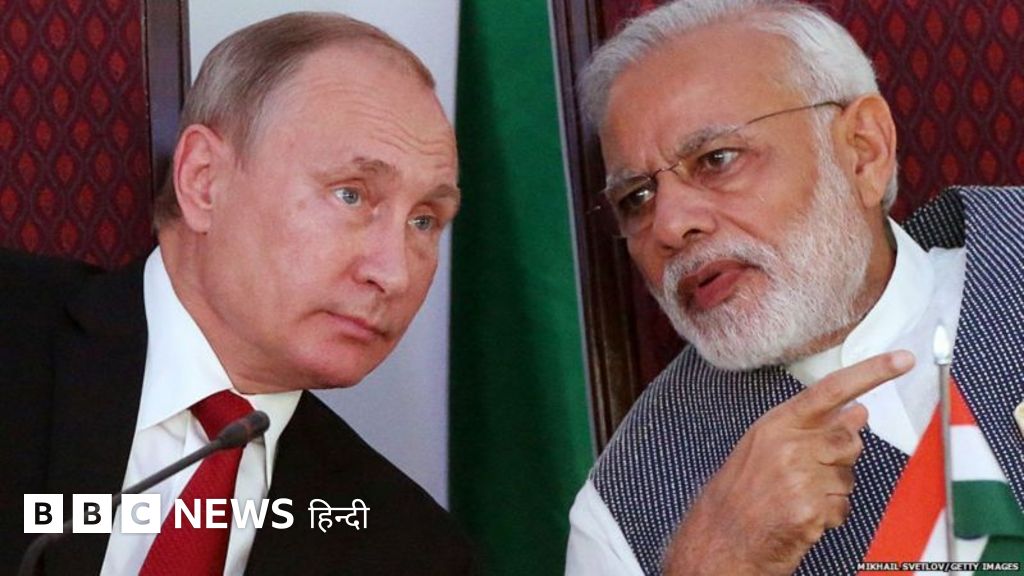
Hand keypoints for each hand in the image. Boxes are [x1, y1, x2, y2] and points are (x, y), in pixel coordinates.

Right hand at [664, 350, 914, 575]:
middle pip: (849, 437)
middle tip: (815, 469)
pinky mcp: (810, 510)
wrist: (720, 538)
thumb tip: (856, 410)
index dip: (871, 373)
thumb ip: (809, 426)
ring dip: (833, 489)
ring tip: (798, 496)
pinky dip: (828, 514)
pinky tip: (801, 516)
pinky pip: (842, 506)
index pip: (831, 390)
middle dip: (843, 455)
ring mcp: (800, 479)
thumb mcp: (764, 444)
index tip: (902, 360)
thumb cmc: (740, 492)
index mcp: (776, 424)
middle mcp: (788, 446)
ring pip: (848, 476)